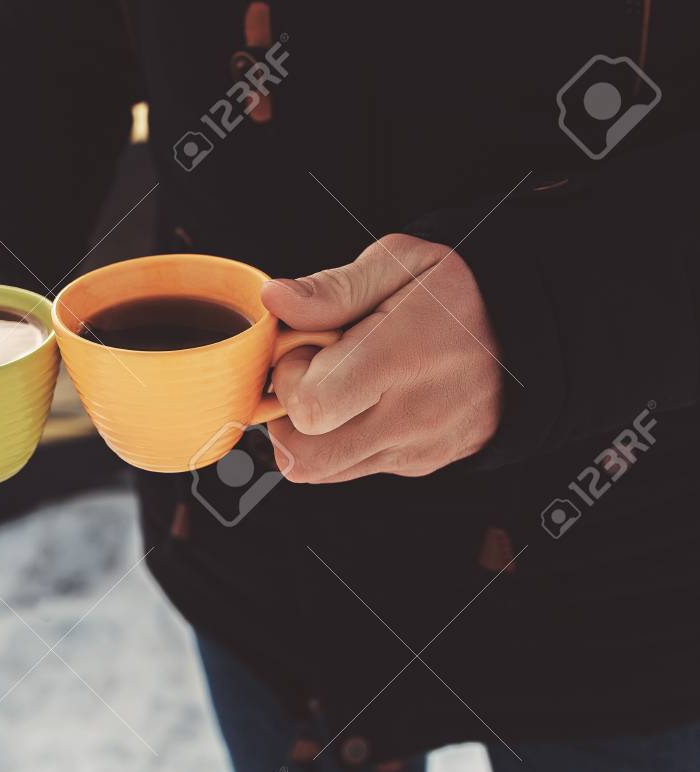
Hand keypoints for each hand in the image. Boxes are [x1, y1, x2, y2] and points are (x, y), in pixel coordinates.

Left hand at [260, 234, 502, 482]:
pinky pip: (355, 468)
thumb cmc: (460, 294)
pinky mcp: (421, 465)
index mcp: (403, 357)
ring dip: (311, 432)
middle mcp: (412, 415)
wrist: (534, 332)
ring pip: (322, 471)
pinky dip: (342, 440)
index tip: (310, 348)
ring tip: (341, 386)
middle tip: (314, 375)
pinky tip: (366, 401)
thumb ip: (334, 288)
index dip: (291, 378)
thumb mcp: (403, 262)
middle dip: (288, 417)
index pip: (310, 406)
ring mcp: (418, 448)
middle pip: (305, 456)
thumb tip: (276, 301)